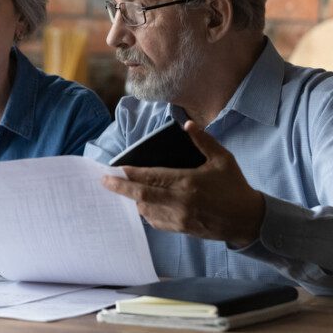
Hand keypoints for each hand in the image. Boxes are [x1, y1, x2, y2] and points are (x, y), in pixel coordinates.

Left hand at [102, 121, 264, 247]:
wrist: (249, 220)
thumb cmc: (235, 187)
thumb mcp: (222, 159)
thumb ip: (204, 141)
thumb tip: (188, 124)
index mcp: (187, 182)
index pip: (152, 177)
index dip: (131, 174)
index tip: (116, 169)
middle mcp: (180, 202)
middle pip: (141, 195)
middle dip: (120, 188)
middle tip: (103, 182)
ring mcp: (179, 218)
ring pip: (146, 210)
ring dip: (132, 200)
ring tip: (120, 191)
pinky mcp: (181, 229)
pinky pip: (156, 222)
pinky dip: (145, 213)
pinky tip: (140, 205)